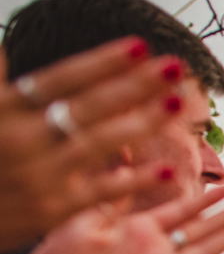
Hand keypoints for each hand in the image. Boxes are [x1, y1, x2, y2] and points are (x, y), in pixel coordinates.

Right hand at [0, 37, 192, 252]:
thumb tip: (1, 44)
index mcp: (7, 108)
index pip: (63, 78)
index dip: (103, 62)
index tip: (141, 46)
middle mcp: (25, 137)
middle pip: (89, 105)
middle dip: (135, 85)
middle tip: (174, 68)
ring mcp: (40, 174)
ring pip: (99, 143)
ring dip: (141, 123)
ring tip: (177, 104)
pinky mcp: (52, 209)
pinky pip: (100, 193)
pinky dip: (131, 182)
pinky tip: (165, 171)